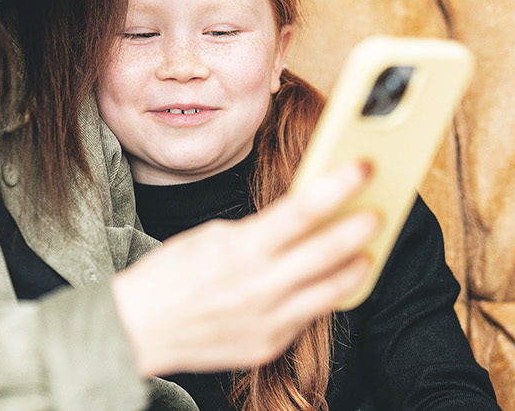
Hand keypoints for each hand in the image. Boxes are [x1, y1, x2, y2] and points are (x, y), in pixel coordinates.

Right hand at [110, 160, 376, 377]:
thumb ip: (258, 230)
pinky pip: (307, 317)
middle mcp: (258, 287)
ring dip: (354, 266)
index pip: (301, 211)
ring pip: (330, 291)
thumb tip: (299, 218)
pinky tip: (332, 281)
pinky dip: (323, 296)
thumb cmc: (170, 276)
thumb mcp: (211, 238)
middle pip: (327, 251)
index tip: (362, 168)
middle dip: (359, 227)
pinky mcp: (267, 346)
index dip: (338, 186)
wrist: (137, 330)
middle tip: (377, 210)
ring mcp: (266, 321)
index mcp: (240, 250)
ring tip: (366, 250)